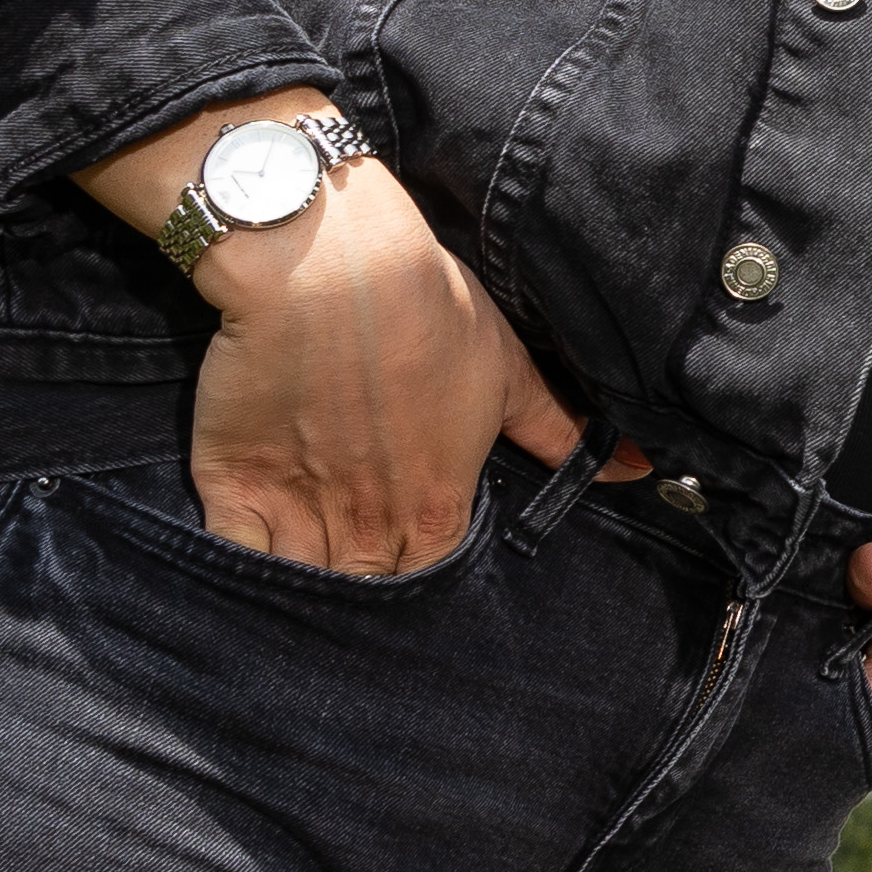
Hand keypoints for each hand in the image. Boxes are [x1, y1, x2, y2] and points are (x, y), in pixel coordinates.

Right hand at [81, 101, 594, 574]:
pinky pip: (236, 562)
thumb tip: (638, 471)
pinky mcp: (232, 485)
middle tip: (363, 596)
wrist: (326, 263)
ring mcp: (299, 510)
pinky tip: (250, 581)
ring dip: (309, 603)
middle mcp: (370, 523)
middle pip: (368, 598)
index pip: (435, 582)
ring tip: (310, 601)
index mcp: (437, 506)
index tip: (415, 573)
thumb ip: (559, 432)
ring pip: (306, 591)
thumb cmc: (426, 307)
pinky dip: (244, 578)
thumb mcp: (506, 368)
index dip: (426, 588)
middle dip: (367, 608)